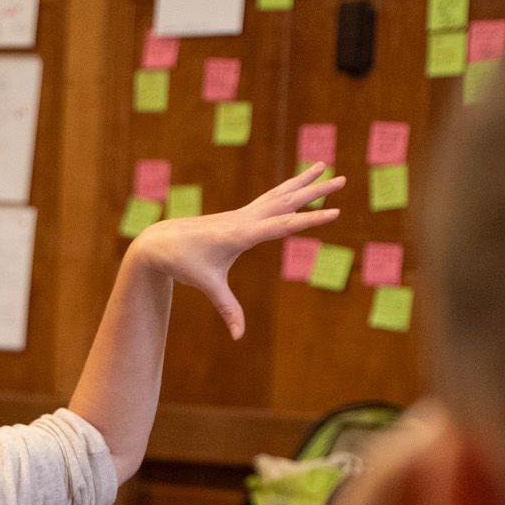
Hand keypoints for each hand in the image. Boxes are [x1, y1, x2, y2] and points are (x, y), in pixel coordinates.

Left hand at [130, 163, 344, 339]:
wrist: (160, 242)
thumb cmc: (184, 263)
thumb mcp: (207, 286)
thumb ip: (227, 310)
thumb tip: (238, 337)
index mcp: (242, 233)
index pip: (284, 225)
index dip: (311, 220)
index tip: (336, 212)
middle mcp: (245, 218)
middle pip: (288, 201)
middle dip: (316, 192)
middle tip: (343, 180)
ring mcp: (243, 214)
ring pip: (279, 194)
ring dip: (303, 182)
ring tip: (323, 167)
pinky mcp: (239, 215)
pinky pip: (268, 198)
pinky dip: (285, 189)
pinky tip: (296, 184)